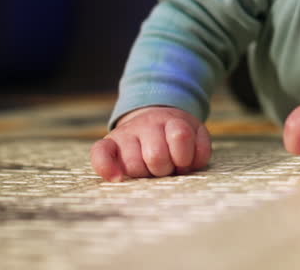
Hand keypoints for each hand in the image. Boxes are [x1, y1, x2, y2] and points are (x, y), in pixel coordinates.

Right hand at [90, 106, 211, 181]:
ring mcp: (126, 133)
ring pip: (134, 164)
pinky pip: (99, 154)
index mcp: (172, 121)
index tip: (183, 162)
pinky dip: (107, 168)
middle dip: (164, 168)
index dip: (184, 157)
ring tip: (149, 169)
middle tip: (165, 167)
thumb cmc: (177, 139)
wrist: (155, 120)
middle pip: (156, 156)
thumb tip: (184, 167)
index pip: (180, 136)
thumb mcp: (196, 138)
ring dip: (144, 173)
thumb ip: (199, 151)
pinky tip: (117, 178)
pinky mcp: (108, 143)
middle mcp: (147, 124)